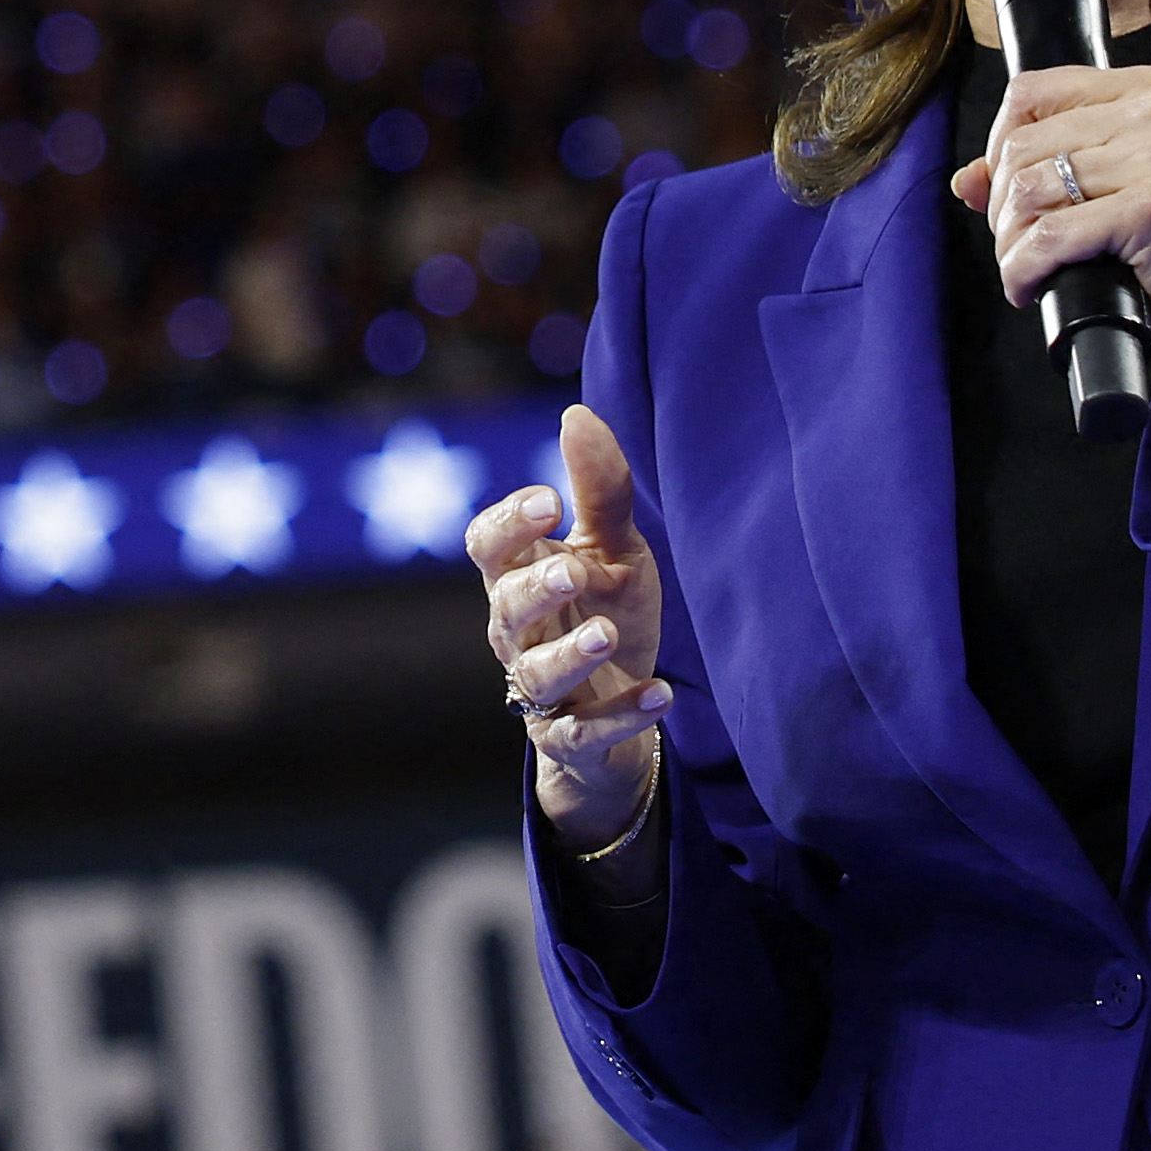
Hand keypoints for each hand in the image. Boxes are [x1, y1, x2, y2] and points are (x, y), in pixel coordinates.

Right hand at [468, 403, 672, 850]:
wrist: (626, 699)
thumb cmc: (607, 605)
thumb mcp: (614, 548)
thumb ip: (599, 490)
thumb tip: (576, 413)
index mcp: (519, 577)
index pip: (487, 548)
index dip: (509, 525)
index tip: (549, 501)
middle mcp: (518, 633)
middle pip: (506, 610)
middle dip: (535, 590)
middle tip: (574, 570)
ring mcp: (542, 689)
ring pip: (536, 675)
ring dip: (570, 654)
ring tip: (606, 634)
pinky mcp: (571, 738)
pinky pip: (586, 732)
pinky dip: (623, 715)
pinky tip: (662, 693)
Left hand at [961, 63, 1150, 390]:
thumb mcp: (1109, 191)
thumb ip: (1039, 172)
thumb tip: (967, 178)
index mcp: (1146, 90)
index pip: (1029, 94)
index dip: (999, 149)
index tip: (1010, 195)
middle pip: (1020, 146)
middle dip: (1002, 208)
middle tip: (1022, 246)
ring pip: (1027, 192)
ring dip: (1010, 246)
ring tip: (1028, 270)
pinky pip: (1048, 237)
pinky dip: (1023, 271)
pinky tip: (1031, 288)